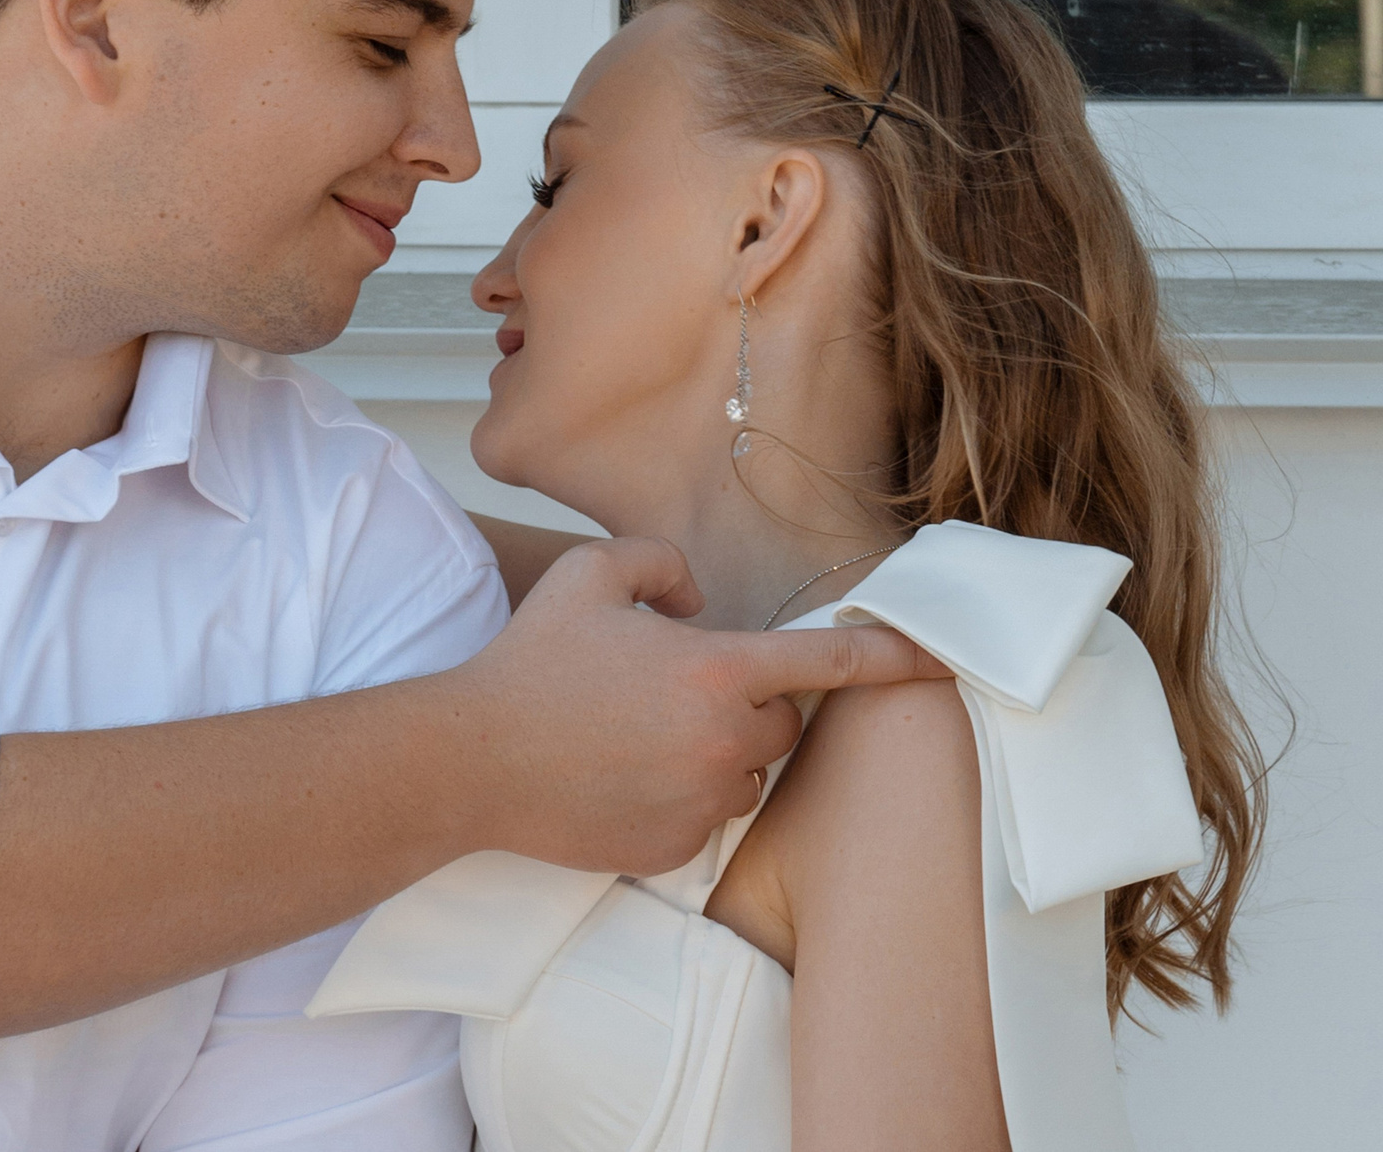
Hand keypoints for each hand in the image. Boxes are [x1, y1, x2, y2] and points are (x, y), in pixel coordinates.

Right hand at [436, 537, 945, 876]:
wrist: (473, 761)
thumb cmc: (529, 663)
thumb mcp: (588, 576)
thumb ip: (658, 564)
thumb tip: (694, 601)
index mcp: (716, 670)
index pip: (830, 659)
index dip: (894, 655)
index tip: (942, 658)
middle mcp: (725, 740)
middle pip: (783, 724)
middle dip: (745, 705)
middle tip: (671, 691)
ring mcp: (703, 802)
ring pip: (748, 776)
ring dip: (716, 755)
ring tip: (636, 739)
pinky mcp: (677, 849)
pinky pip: (708, 819)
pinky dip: (680, 798)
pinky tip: (620, 779)